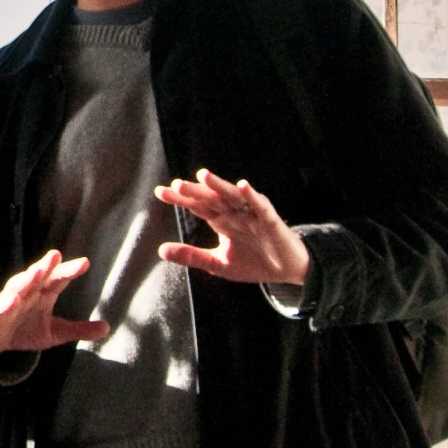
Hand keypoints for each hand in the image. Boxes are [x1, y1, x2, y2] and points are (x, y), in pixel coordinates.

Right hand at [0, 250, 112, 356]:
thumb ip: (79, 329)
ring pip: (18, 286)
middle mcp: (28, 292)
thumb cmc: (25, 330)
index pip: (58, 278)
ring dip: (27, 278)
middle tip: (56, 254)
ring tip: (37, 271)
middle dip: (46, 265)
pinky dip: (6, 304)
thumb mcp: (55, 333)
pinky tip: (12, 300)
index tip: (85, 263)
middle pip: (38, 276)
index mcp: (44, 293)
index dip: (69, 271)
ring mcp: (10, 301)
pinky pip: (1, 308)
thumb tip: (107, 328)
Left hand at [155, 169, 311, 284]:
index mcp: (221, 220)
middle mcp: (235, 213)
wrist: (287, 271)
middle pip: (211, 198)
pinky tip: (242, 186)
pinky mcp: (270, 220)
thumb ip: (192, 255)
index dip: (181, 199)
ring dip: (220, 186)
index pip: (198, 206)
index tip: (160, 192)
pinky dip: (252, 197)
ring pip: (233, 197)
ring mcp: (252, 215)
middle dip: (195, 192)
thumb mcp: (218, 263)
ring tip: (203, 175)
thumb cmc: (254, 263)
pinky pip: (261, 206)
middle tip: (176, 185)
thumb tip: (161, 249)